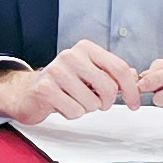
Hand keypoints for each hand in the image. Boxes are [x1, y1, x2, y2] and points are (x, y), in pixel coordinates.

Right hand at [0, 41, 143, 123]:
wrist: (27, 91)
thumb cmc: (62, 84)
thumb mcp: (89, 74)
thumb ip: (112, 74)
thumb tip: (135, 77)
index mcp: (85, 48)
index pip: (119, 68)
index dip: (130, 89)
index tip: (133, 103)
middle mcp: (71, 55)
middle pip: (108, 87)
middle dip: (106, 102)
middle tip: (96, 103)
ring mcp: (57, 71)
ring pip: (91, 103)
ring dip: (86, 108)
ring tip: (73, 100)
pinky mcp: (45, 88)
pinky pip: (75, 111)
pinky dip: (72, 114)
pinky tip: (61, 105)